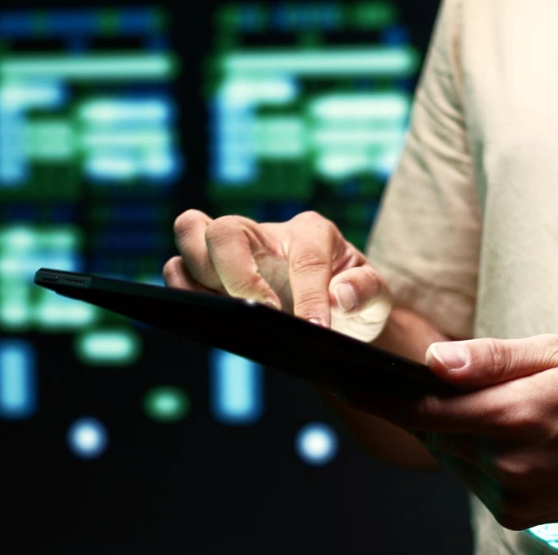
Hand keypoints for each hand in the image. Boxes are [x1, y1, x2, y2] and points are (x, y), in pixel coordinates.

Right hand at [164, 209, 391, 340]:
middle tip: (264, 313)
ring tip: (230, 314)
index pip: (303, 256)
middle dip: (237, 274)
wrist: (335, 318)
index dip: (309, 295)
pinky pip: (178, 270)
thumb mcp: (379, 299)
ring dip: (200, 276)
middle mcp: (266, 234)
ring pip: (191, 234)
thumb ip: (368, 292)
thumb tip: (342, 295)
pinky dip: (184, 292)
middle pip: (226, 229)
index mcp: (313, 233)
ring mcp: (234, 252)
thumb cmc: (354, 302)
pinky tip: (213, 319)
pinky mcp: (211, 276)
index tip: (315, 329)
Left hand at [341, 335, 557, 529]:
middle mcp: (508, 462)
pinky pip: (475, 480)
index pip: (426, 410)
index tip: (349, 384)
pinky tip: (509, 439)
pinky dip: (477, 458)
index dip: (382, 398)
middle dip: (425, 410)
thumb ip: (491, 358)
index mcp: (515, 415)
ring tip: (494, 409)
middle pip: (435, 435)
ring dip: (455, 434)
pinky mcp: (518, 514)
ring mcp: (513, 494)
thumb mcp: (555, 353)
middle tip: (434, 385)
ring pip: (452, 459)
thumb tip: (435, 360)